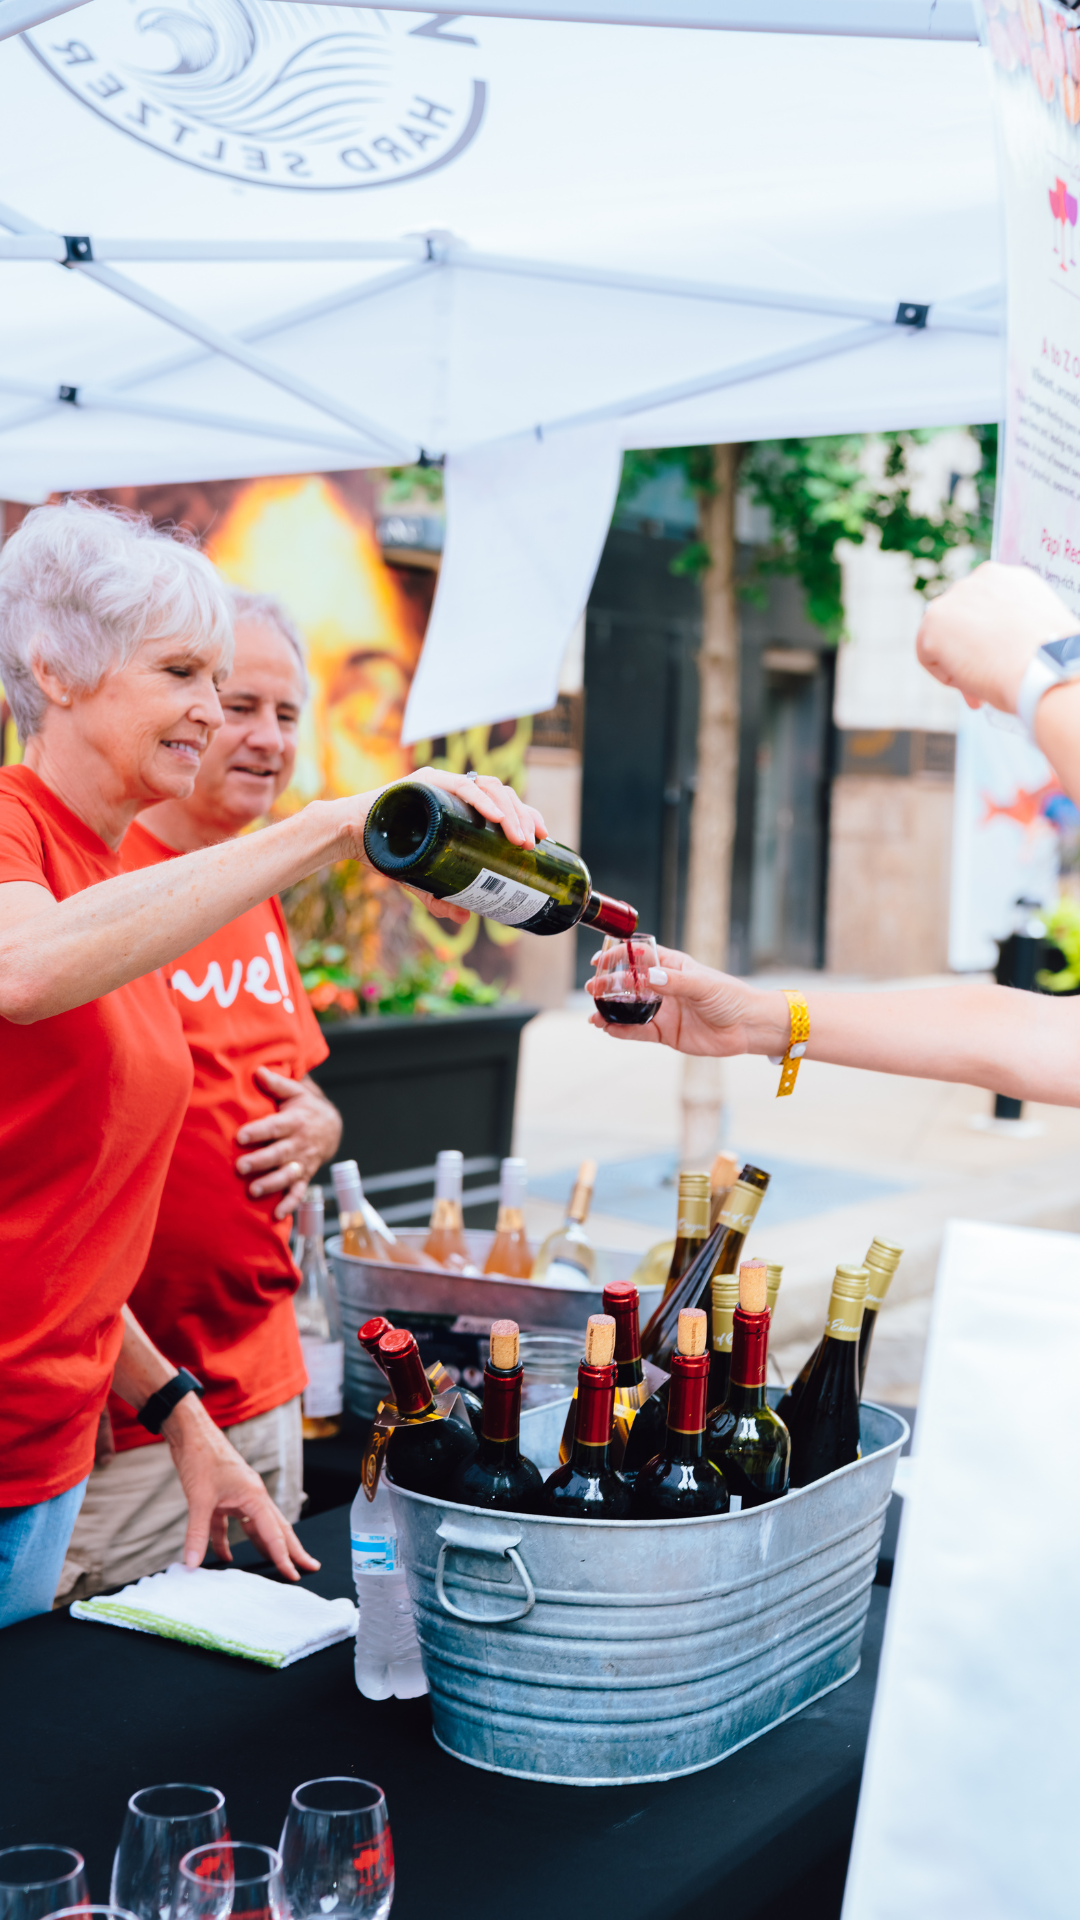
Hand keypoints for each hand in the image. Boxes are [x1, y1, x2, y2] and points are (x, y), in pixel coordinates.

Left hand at [163, 1393, 319, 1579]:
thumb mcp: (200, 1499)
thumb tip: (192, 1563)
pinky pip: (229, 1524)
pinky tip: (224, 1556)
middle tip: (309, 1567)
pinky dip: (226, 1541)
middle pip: (276, 1528)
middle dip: (292, 1549)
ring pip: (256, 1526)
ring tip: (277, 1564)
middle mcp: (251, 1496)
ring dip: (264, 1545)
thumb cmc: (202, 1457)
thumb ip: (198, 1534)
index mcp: (254, 1495)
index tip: (295, 1575)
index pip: (274, 1533)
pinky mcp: (223, 1496)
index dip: (284, 1557)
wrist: (190, 1432)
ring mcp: (238, 1496)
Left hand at [236, 1068, 342, 1220]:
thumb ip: (276, 1084)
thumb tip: (258, 1070)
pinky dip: (290, 1204)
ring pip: (287, 1175)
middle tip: (240, 1167)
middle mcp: (300, 1144)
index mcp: (295, 1121)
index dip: (258, 1132)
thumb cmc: (304, 1107)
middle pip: (279, 1154)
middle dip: (260, 1161)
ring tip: (253, 1191)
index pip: (275, 1127)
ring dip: (271, 1184)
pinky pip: (299, 1193)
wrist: (331, 1128)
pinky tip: (277, 1215)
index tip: (240, 1136)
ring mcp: (303, 1162)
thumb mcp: (295, 1092)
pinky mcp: (304, 1177)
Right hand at [345, 768, 547, 924]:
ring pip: (489, 786)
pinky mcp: (425, 781)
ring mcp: (441, 781)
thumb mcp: (420, 878)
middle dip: (523, 818)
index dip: (527, 817)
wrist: (349, 837)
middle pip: (502, 793)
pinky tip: (495, 817)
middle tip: (532, 846)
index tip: (542, 839)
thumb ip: (439, 897)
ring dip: (510, 812)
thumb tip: (464, 917)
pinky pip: (461, 786)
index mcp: (461, 805)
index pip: (504, 803)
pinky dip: (482, 801)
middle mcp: (455, 788)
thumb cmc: (386, 851)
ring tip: (519, 838)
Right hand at [586, 944, 789, 1057]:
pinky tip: (608, 1030)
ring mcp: (663, 1010)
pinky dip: (622, 1032)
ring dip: (610, 1011)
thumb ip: (675, 982)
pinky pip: (639, 1032)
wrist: (748, 1028)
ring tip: (594, 1015)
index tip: (599, 960)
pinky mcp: (666, 1033)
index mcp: (672, 966)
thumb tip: (648, 977)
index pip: (639, 956)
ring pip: (629, 1010)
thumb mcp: (703, 985)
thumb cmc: (730, 997)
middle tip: (592, 988)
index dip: (617, 956)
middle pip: (628, 984)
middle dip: (608, 985)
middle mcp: (664, 987)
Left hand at [916, 562, 1076, 713]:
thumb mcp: (1031, 629)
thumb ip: (1007, 626)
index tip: (999, 661)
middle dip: (968, 652)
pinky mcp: (933, 622)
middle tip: (984, 681)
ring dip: (956, 663)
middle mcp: (979, 579)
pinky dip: (945, 676)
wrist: (1045, 664)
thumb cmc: (1048, 657)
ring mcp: (954, 598)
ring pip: (942, 636)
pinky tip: (971, 681)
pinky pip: (927, 657)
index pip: (983, 608)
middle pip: (960, 620)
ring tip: (981, 685)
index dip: (987, 639)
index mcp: (1008, 578)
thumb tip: (990, 647)